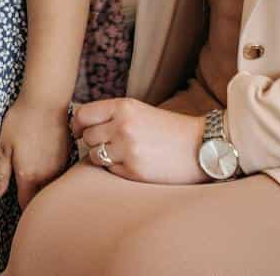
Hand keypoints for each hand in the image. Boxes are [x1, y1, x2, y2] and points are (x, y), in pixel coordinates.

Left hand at [0, 97, 72, 207]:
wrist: (45, 102)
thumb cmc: (21, 122)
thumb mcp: (3, 147)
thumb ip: (0, 174)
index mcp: (29, 177)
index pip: (26, 205)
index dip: (21, 209)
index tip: (16, 207)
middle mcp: (47, 176)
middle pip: (41, 199)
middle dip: (33, 201)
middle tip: (24, 194)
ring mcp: (60, 167)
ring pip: (52, 187)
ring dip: (44, 189)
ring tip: (35, 179)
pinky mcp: (68, 157)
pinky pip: (60, 175)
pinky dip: (52, 176)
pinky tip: (45, 164)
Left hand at [69, 97, 207, 185]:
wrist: (202, 147)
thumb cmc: (170, 129)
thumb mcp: (140, 111)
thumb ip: (113, 115)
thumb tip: (81, 125)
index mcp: (124, 107)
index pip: (83, 114)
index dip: (77, 124)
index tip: (78, 131)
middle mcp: (123, 126)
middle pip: (87, 136)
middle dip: (93, 141)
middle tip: (110, 143)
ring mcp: (127, 150)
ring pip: (95, 155)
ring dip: (103, 156)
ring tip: (123, 154)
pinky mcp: (134, 171)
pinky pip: (111, 171)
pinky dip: (117, 169)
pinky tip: (134, 164)